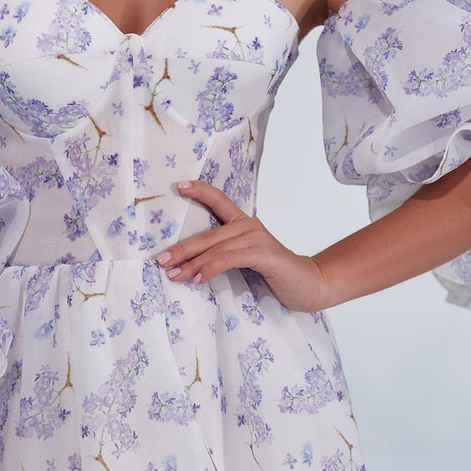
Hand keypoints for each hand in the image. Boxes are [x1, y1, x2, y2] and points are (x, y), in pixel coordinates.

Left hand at [158, 179, 332, 311]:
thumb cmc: (276, 274)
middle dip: (182, 248)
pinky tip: (199, 279)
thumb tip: (190, 265)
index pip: (220, 201)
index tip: (179, 186)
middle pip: (208, 234)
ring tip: (175, 275)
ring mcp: (257, 238)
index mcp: (245, 225)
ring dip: (192, 263)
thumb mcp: (247, 261)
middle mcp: (250, 226)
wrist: (309, 284)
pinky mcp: (263, 254)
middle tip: (161, 259)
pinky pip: (229, 259)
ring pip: (216, 248)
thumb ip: (226, 256)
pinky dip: (211, 268)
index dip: (200, 191)